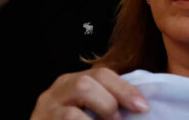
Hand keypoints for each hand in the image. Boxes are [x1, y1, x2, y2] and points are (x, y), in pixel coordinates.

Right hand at [31, 67, 147, 119]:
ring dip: (100, 113)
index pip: (102, 74)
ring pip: (76, 101)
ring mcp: (44, 109)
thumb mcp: (89, 112)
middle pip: (88, 82)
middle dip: (111, 102)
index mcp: (71, 82)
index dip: (125, 89)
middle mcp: (56, 91)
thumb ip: (106, 103)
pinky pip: (68, 118)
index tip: (143, 107)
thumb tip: (138, 106)